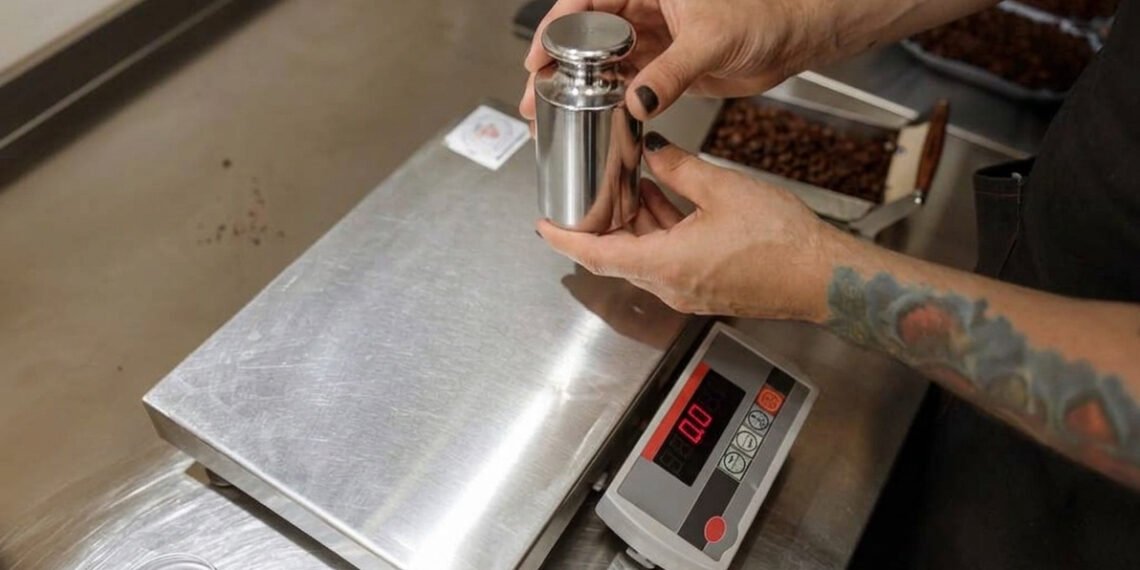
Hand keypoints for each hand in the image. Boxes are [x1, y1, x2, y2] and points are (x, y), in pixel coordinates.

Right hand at [520, 0, 812, 121]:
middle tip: (537, 92)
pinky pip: (629, 82)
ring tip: (554, 110)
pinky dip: (611, 98)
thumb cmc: (765, 14)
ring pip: (604, 60)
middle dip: (559, 63)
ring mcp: (654, 37)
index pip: (587, 0)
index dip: (556, 28)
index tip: (538, 56)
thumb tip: (638, 101)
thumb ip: (671, 74)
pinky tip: (595, 114)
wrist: (794, 38)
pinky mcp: (666, 65)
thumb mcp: (711, 41)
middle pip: (587, 33)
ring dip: (580, 85)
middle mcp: (645, 8)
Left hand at [537, 133, 851, 321]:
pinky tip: (670, 204)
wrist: (823, 275)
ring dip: (638, 224)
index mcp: (665, 264)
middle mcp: (670, 286)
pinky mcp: (706, 290)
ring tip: (638, 185)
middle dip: (606, 221)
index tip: (544, 226)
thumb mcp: (721, 189)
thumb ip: (678, 169)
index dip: (565, 239)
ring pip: (645, 256)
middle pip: (619, 254)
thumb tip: (653, 152)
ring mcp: (688, 292)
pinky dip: (661, 234)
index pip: (596, 254)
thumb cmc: (782, 242)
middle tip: (598, 190)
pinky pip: (669, 262)